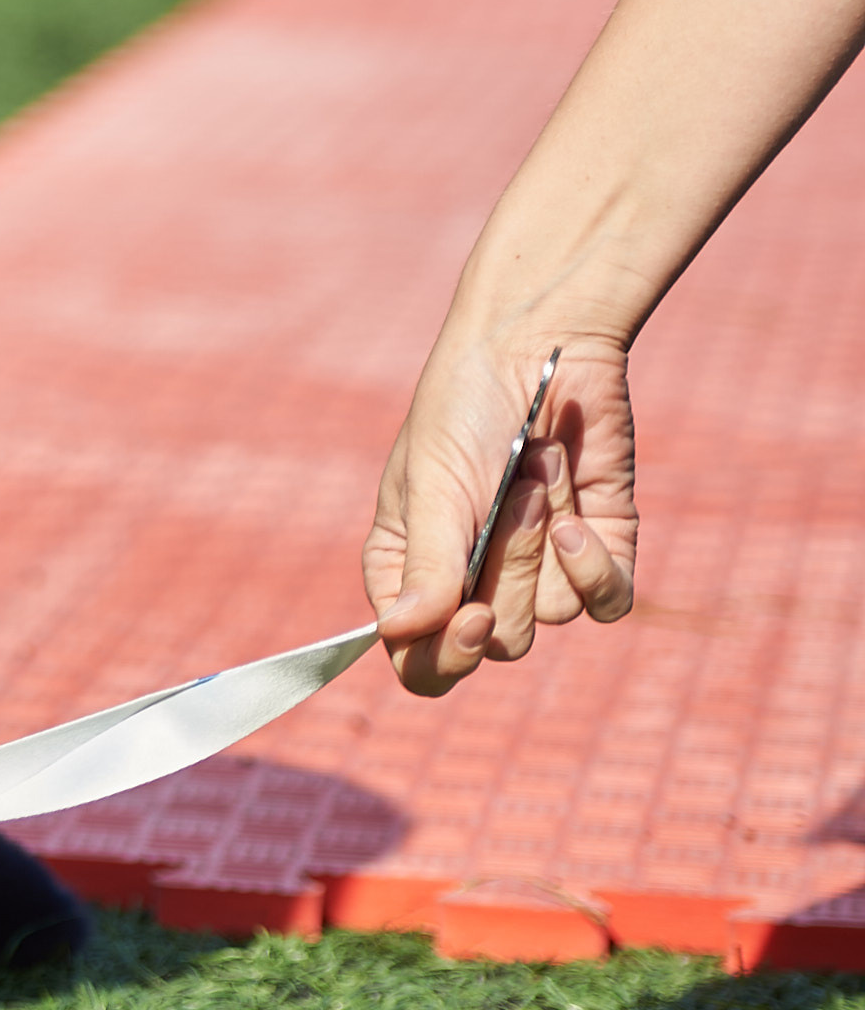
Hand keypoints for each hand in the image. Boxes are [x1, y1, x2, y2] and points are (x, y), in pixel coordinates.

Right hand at [364, 334, 637, 696]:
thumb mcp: (431, 488)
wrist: (540, 347)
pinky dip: (598, 569)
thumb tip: (402, 632)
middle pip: (500, 642)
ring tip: (540, 468)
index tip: (474, 615)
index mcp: (409, 574)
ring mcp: (536, 572)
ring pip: (552, 617)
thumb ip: (423, 567)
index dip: (449, 656)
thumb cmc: (462, 411)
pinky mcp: (596, 553)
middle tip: (509, 494)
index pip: (420, 662)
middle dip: (510, 567)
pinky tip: (581, 517)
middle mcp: (471, 584)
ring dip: (547, 540)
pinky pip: (607, 604)